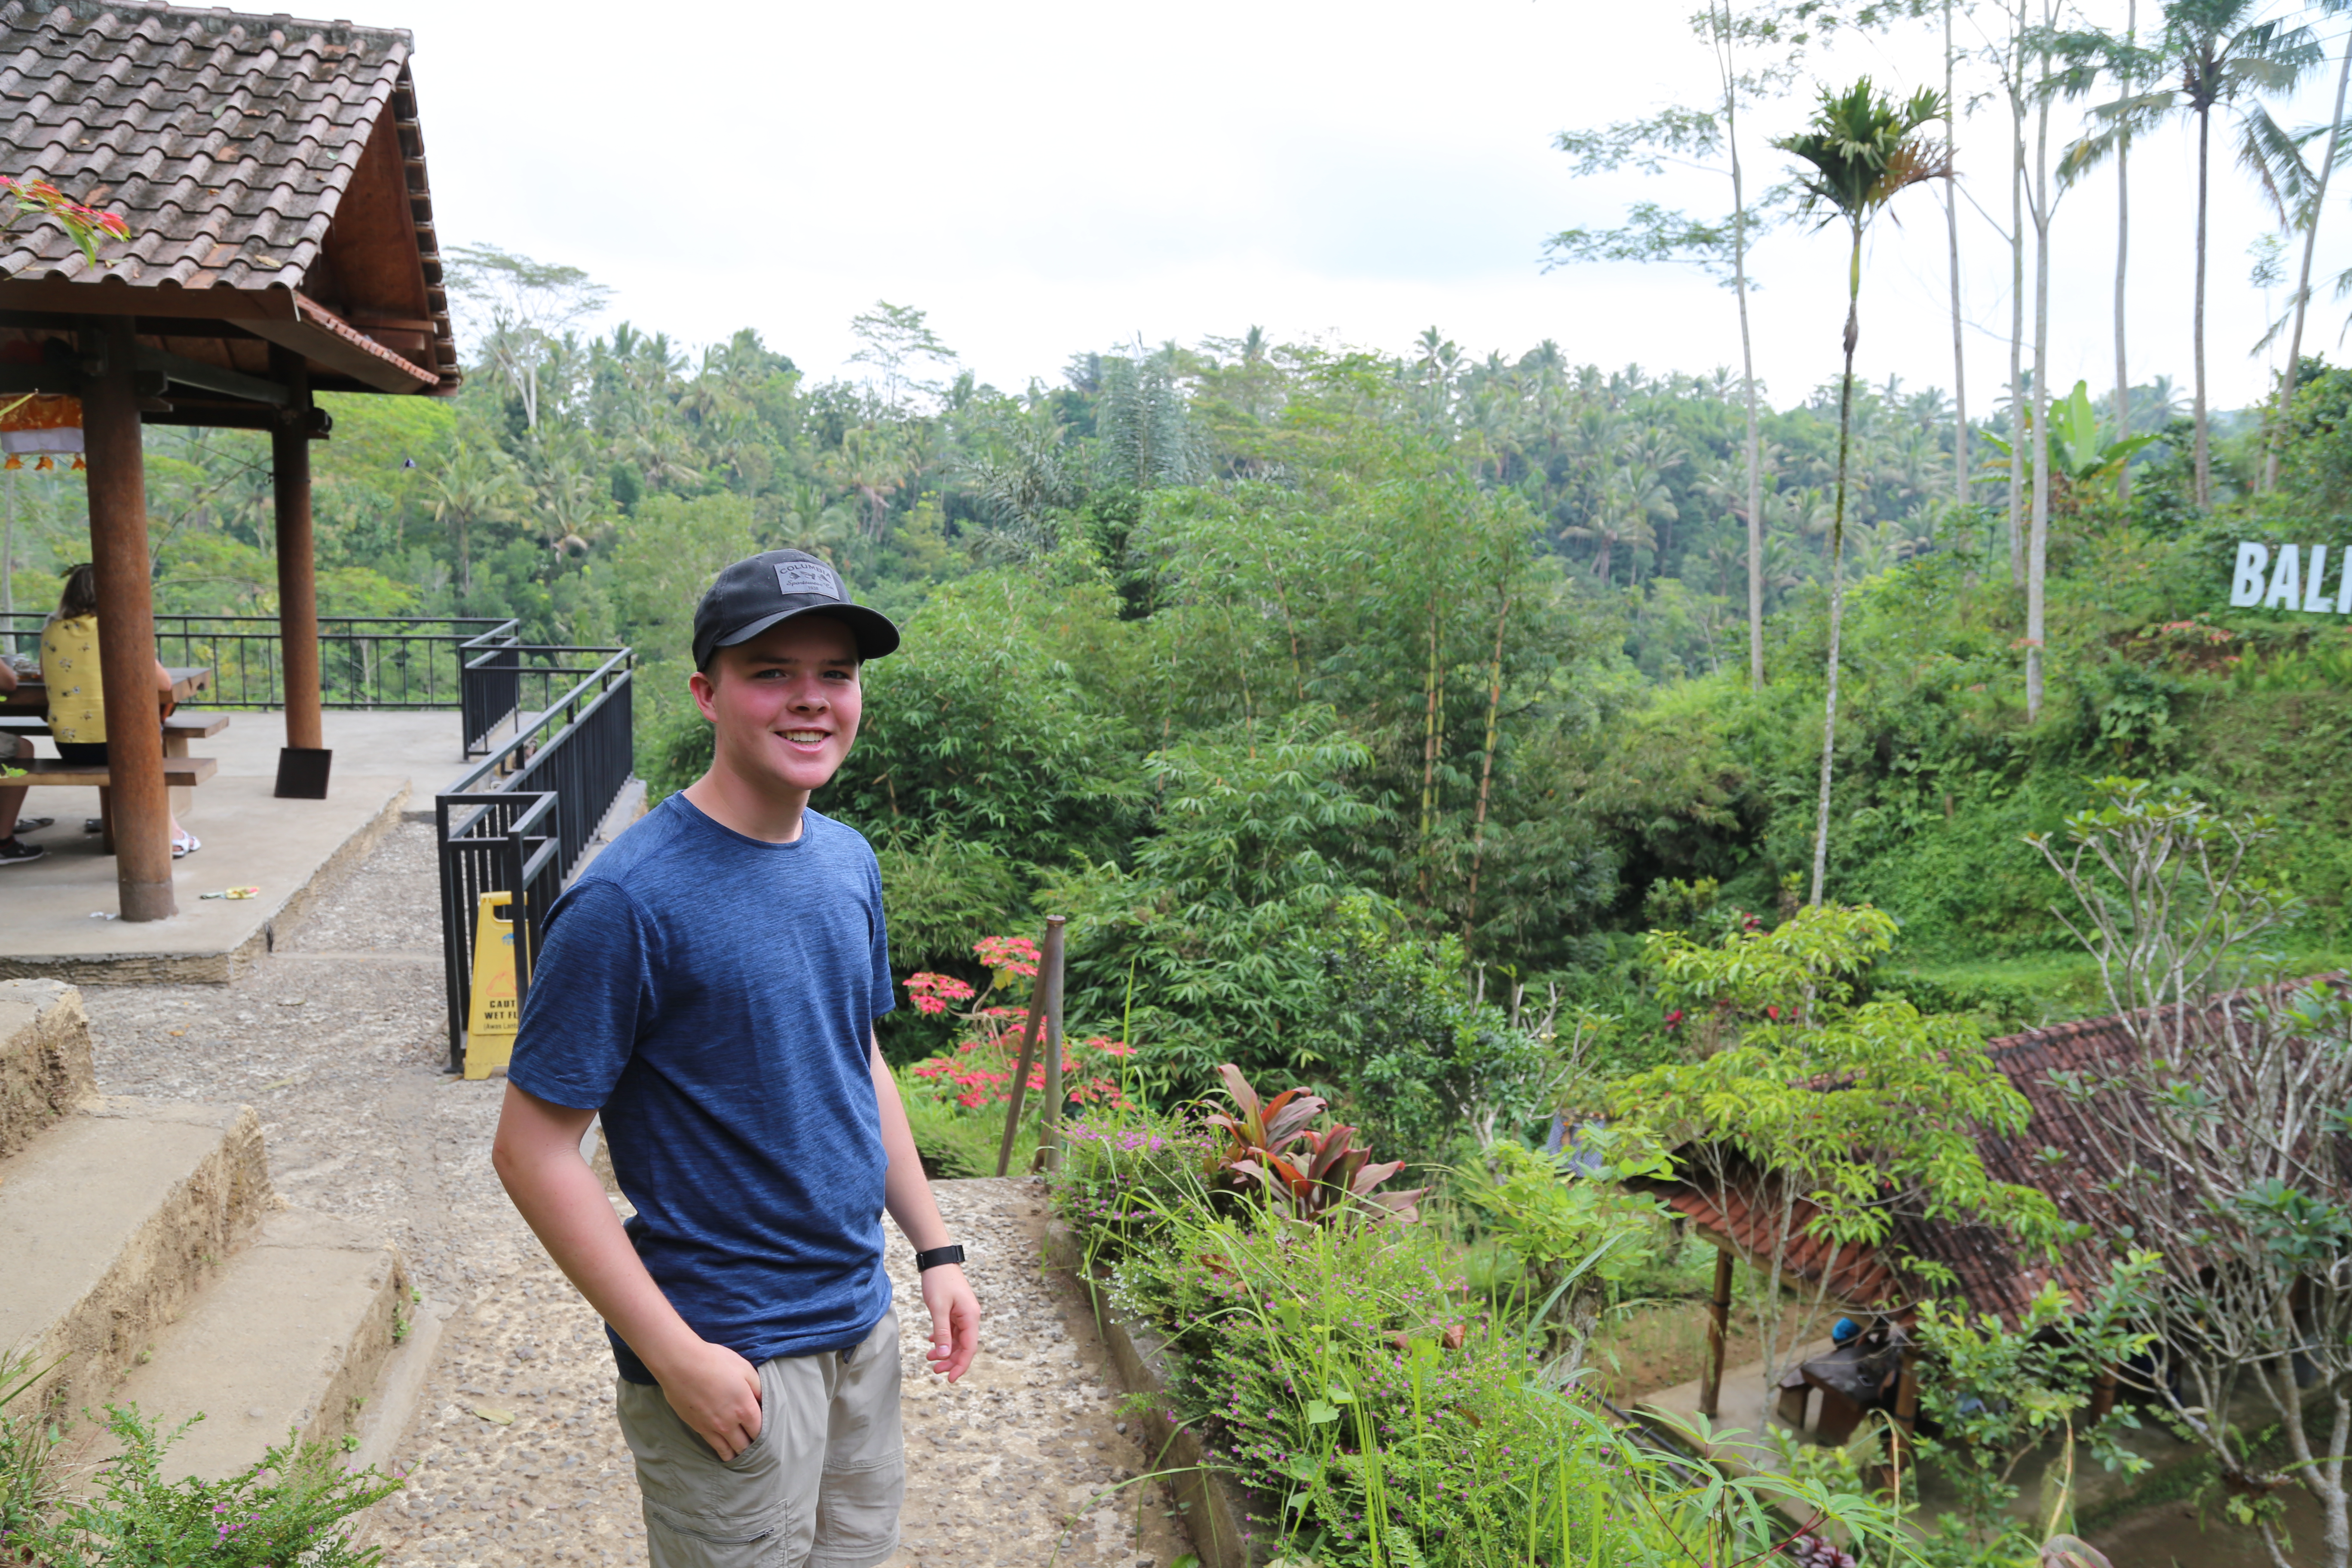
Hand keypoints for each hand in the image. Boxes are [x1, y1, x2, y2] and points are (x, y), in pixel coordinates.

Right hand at [647, 1336, 762, 1459]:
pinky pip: (713, 1445)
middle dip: (753, 1447)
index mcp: (745, 1408)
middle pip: (745, 1444)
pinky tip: (724, 1453)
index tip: (770, 1436)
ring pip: (728, 1450)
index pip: (760, 1430)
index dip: (766, 1434)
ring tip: (742, 1457)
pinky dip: (721, 1451)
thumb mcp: (744, 1369)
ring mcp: (712, 1427)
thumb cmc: (715, 1361)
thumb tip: (765, 1400)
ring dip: (737, 1454)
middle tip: (759, 1451)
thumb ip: (758, 1387)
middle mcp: (730, 1423)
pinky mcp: (697, 1427)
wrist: (681, 1364)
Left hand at [920, 1262, 980, 1381]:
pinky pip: (952, 1330)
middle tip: (935, 1370)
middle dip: (951, 1360)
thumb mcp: (938, 1308)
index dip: (961, 1365)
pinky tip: (931, 1342)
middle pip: (964, 1346)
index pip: (969, 1348)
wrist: (937, 1260)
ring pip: (957, 1339)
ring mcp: (963, 1314)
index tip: (950, 1379)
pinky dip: (942, 1338)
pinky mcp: (955, 1310)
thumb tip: (945, 1355)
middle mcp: (970, 1317)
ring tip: (929, 1358)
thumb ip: (942, 1332)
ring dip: (945, 1350)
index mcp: (971, 1317)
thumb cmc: (939, 1281)